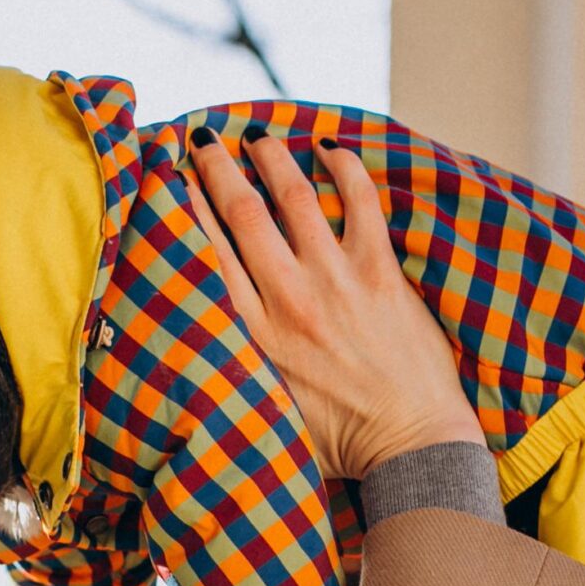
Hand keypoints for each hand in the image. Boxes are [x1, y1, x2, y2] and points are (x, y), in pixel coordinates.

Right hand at [184, 128, 483, 479]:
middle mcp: (289, 300)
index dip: (187, 207)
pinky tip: (330, 147)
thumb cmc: (342, 445)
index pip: (209, 253)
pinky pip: (360, 202)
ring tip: (258, 136)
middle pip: (242, 213)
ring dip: (272, 158)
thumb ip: (240, 370)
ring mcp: (337, 281)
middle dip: (218, 167)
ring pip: (294, 196)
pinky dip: (344, 167)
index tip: (173, 178)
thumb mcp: (269, 411)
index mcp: (255, 336)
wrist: (411, 449)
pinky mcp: (381, 274)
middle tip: (204, 140)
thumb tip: (207, 347)